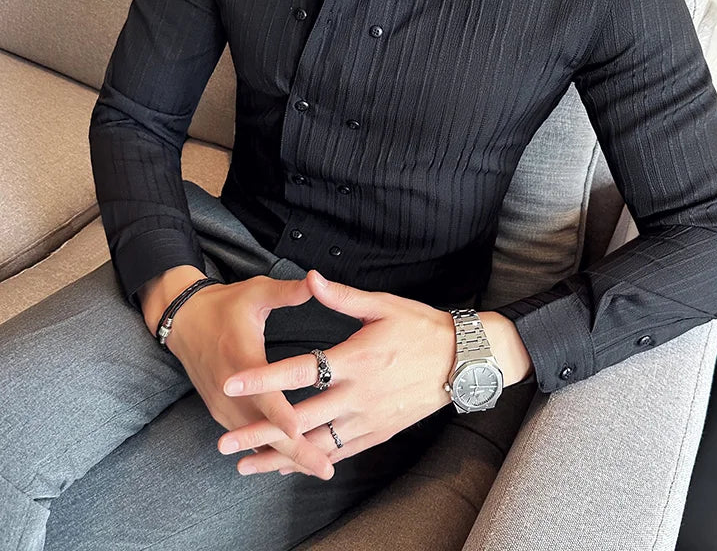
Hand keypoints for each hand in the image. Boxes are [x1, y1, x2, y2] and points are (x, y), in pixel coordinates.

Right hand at [165, 273, 334, 479]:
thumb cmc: (226, 304)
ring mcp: (222, 404)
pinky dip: (268, 450)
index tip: (299, 430)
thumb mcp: (256, 292)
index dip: (280, 414)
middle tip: (325, 468)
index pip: (262, 393)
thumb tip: (316, 281)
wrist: (184, 320)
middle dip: (294, 450)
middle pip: (263, 428)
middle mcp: (229, 389)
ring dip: (284, 455)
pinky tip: (292, 462)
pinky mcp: (221, 410)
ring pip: (255, 438)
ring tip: (318, 467)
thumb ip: (287, 292)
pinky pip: (246, 435)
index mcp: (241, 359)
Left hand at [215, 270, 456, 475]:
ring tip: (245, 465)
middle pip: (301, 417)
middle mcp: (359, 394)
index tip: (231, 381)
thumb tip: (310, 278)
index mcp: (356, 359)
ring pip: (317, 443)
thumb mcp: (384, 306)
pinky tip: (290, 467)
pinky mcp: (379, 432)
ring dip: (280, 456)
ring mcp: (369, 418)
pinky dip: (313, 461)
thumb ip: (342, 297)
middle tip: (224, 443)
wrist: (462, 361)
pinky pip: (341, 452)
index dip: (264, 376)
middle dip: (260, 431)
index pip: (301, 369)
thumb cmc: (421, 328)